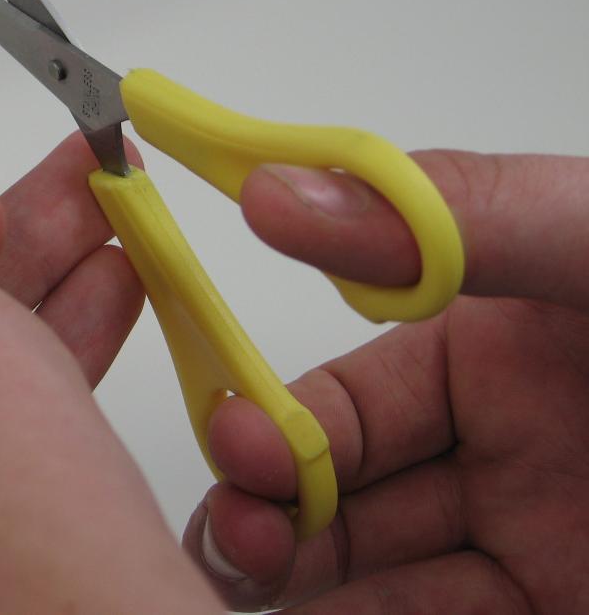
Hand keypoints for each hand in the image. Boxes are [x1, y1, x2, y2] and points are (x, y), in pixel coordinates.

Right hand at [183, 151, 588, 612]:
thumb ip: (447, 217)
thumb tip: (277, 189)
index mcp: (483, 352)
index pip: (339, 403)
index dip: (271, 427)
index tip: (238, 445)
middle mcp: (492, 451)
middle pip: (335, 499)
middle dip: (265, 516)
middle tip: (240, 535)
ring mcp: (527, 545)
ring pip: (368, 580)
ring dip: (292, 581)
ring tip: (249, 577)